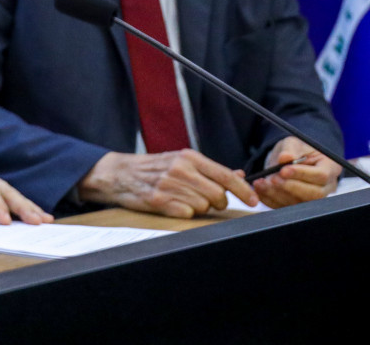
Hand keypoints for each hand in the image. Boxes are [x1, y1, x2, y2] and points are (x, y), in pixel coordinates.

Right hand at [78, 150, 258, 217]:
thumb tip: (239, 174)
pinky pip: (186, 214)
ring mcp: (169, 185)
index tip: (253, 200)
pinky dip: (183, 212)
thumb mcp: (180, 161)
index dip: (244, 190)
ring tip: (182, 199)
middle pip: (217, 196)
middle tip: (205, 200)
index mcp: (189, 157)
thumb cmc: (152, 168)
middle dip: (216, 202)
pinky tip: (172, 205)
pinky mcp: (159, 201)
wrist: (118, 173)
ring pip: (203, 206)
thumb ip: (209, 170)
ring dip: (197, 207)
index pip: (226, 175)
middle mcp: (181, 169)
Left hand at [253, 137, 340, 207]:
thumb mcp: (293, 143)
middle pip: (314, 194)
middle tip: (273, 178)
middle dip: (290, 187)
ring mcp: (312, 199)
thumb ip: (290, 149)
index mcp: (329, 168)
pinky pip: (284, 208)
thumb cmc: (295, 150)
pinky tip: (259, 189)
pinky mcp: (297, 205)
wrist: (287, 160)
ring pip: (299, 204)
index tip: (283, 170)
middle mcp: (326, 187)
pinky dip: (270, 200)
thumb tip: (286, 157)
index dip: (302, 174)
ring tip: (262, 183)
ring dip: (277, 194)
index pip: (321, 175)